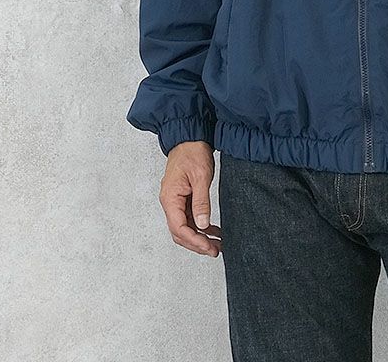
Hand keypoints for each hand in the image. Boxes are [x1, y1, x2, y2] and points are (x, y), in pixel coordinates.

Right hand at [159, 141, 221, 256]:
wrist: (190, 137)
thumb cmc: (193, 152)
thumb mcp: (200, 176)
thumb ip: (201, 202)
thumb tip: (202, 225)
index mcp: (170, 198)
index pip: (179, 228)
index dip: (194, 241)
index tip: (209, 248)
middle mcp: (170, 202)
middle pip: (180, 232)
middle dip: (197, 243)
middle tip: (215, 250)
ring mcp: (176, 200)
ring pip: (185, 227)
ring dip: (200, 237)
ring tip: (217, 244)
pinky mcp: (183, 197)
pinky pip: (189, 217)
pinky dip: (201, 226)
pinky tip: (214, 230)